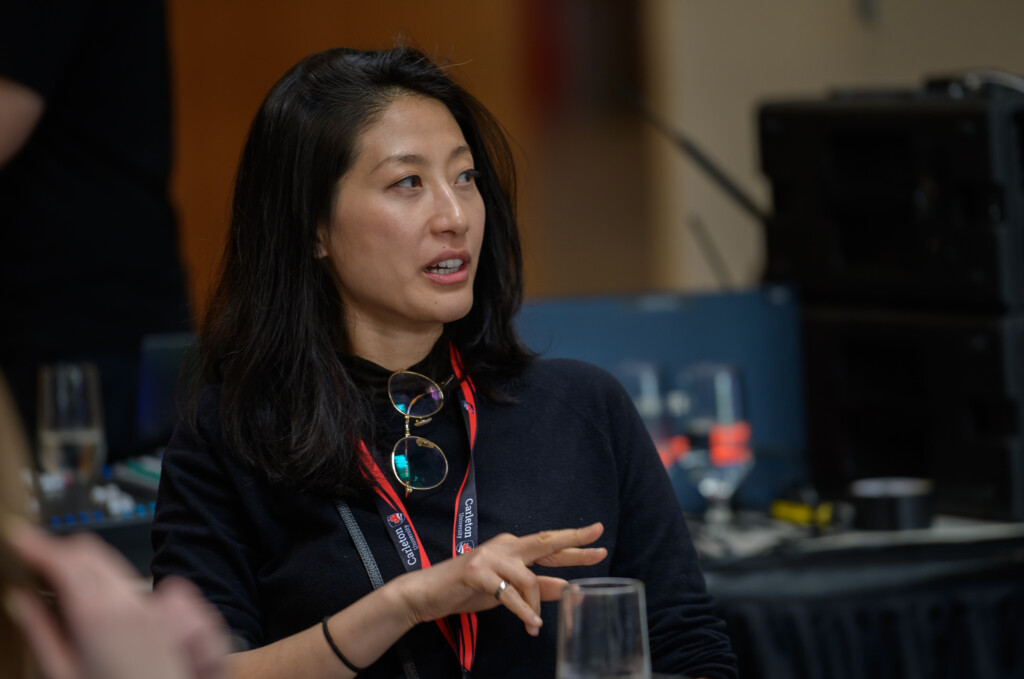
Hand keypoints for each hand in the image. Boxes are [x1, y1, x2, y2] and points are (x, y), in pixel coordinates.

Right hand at [4, 520, 227, 678]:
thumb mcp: (63, 673)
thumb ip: (40, 631)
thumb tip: (19, 600)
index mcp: (97, 613)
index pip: (65, 559)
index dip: (37, 544)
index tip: (19, 538)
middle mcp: (128, 600)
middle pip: (90, 551)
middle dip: (60, 551)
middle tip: (34, 562)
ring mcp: (151, 603)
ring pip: (112, 563)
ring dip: (84, 564)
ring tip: (59, 582)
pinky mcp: (165, 611)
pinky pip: (131, 581)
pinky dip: (108, 579)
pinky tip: (95, 599)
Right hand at [394, 522, 606, 635]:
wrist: (426, 593)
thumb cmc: (466, 591)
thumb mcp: (506, 590)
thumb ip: (535, 587)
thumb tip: (567, 586)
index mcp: (512, 547)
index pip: (549, 544)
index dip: (575, 541)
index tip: (599, 534)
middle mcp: (504, 545)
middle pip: (546, 542)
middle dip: (575, 545)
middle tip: (600, 549)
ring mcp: (490, 556)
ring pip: (530, 579)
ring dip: (535, 607)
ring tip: (533, 625)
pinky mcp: (478, 572)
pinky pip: (509, 594)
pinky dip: (523, 611)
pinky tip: (530, 625)